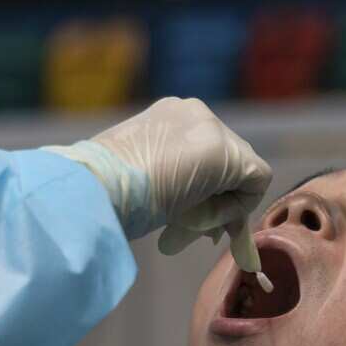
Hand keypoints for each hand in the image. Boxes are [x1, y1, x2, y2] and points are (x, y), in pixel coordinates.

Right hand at [44, 98, 272, 270]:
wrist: (91, 189)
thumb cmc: (100, 189)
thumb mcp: (137, 178)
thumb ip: (166, 182)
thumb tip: (189, 213)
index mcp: (167, 116)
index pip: (203, 152)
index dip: (204, 189)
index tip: (187, 219)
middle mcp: (192, 112)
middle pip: (228, 161)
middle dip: (217, 199)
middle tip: (199, 233)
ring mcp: (210, 128)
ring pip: (242, 172)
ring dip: (220, 207)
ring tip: (187, 228)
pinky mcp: (225, 152)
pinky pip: (254, 182)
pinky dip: (234, 208)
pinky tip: (199, 220)